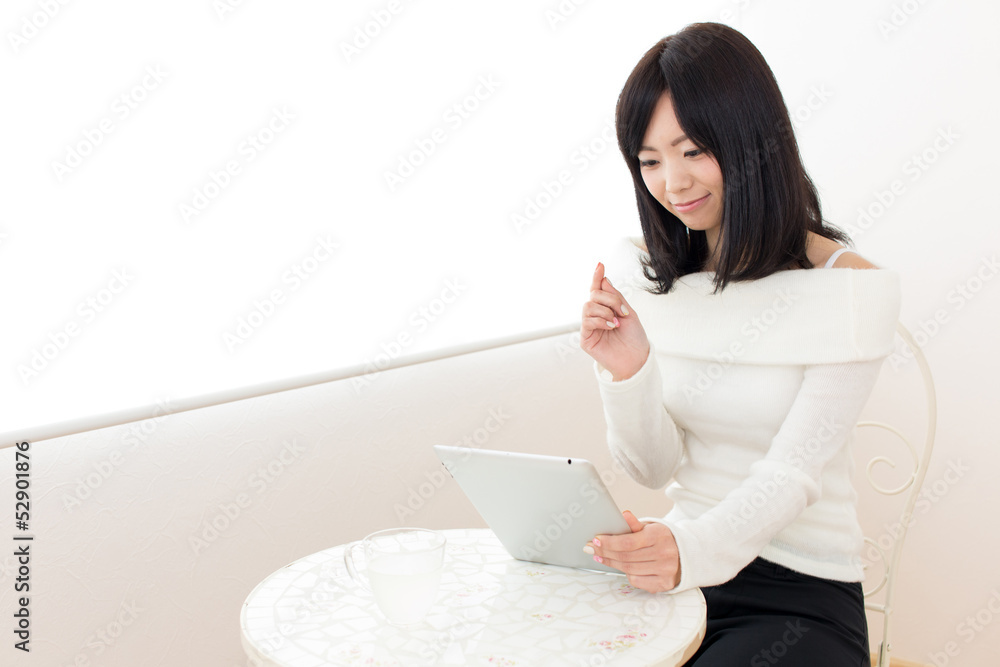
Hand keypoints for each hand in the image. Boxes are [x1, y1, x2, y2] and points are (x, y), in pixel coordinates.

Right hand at [580, 262, 649, 380]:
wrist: (637, 358)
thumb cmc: (634, 337)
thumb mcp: (629, 313)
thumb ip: (615, 297)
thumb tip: (604, 280)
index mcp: (606, 308)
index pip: (598, 289)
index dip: (598, 276)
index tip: (600, 265)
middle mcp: (596, 315)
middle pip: (594, 295)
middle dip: (609, 299)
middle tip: (622, 311)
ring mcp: (589, 326)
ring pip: (588, 306)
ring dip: (605, 311)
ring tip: (616, 322)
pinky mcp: (585, 339)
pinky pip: (587, 321)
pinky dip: (600, 321)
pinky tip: (611, 326)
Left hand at [585, 510, 680, 592]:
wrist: (685, 554)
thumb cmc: (662, 539)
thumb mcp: (651, 527)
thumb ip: (635, 524)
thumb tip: (623, 515)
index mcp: (659, 536)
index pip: (628, 542)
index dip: (609, 542)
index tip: (596, 539)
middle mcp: (664, 554)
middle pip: (626, 557)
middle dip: (605, 553)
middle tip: (592, 549)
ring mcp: (665, 571)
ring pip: (629, 570)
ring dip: (611, 563)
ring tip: (600, 557)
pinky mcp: (664, 584)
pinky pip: (637, 581)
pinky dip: (627, 574)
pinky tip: (621, 566)